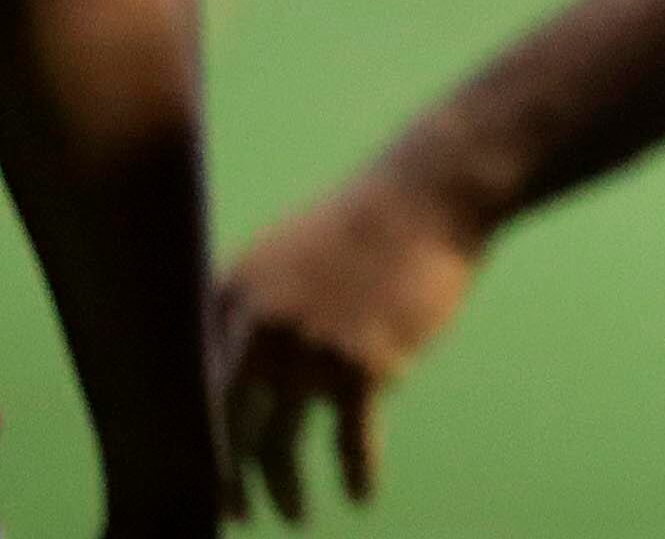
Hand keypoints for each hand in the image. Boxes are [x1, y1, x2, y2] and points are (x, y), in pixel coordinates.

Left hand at [213, 168, 492, 521]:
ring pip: (279, 444)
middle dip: (227, 481)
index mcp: (232, 298)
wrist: (431, 196)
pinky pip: (349, 441)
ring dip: (283, 491)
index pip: (194, 388)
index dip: (196, 440)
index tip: (206, 472)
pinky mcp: (363, 366)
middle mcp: (259, 329)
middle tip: (235, 514)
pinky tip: (361, 497)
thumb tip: (232, 368)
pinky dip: (355, 475)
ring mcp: (309, 350)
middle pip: (225, 427)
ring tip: (293, 517)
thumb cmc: (366, 225)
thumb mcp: (284, 253)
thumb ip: (250, 307)